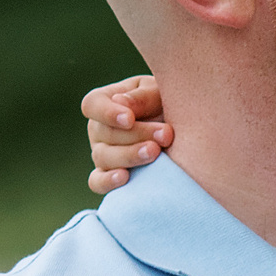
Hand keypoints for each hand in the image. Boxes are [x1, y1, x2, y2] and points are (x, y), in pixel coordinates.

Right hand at [83, 74, 169, 193]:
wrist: (182, 131)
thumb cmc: (166, 104)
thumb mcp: (158, 93)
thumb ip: (142, 96)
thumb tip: (120, 102)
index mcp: (104, 102)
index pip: (93, 105)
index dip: (108, 113)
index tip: (129, 118)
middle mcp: (98, 129)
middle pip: (104, 133)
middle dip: (137, 134)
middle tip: (166, 135)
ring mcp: (102, 154)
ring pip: (103, 157)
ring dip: (130, 155)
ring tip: (155, 152)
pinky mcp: (109, 175)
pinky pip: (98, 182)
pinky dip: (108, 181)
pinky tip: (125, 178)